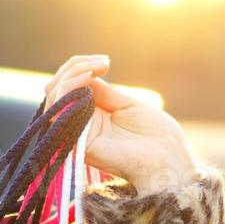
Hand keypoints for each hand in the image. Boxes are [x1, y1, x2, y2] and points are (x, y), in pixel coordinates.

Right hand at [45, 55, 196, 195]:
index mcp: (94, 117)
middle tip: (101, 63)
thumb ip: (103, 92)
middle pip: (57, 90)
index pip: (70, 88)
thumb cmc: (157, 137)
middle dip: (74, 67)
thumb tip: (85, 74)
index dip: (81, 67)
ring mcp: (78, 134)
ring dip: (72, 74)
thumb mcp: (128, 106)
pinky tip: (88, 78)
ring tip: (94, 69)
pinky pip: (60, 111)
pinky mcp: (79, 142)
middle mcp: (81, 125)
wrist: (170, 161)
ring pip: (54, 98)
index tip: (105, 62)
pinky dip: (69, 89)